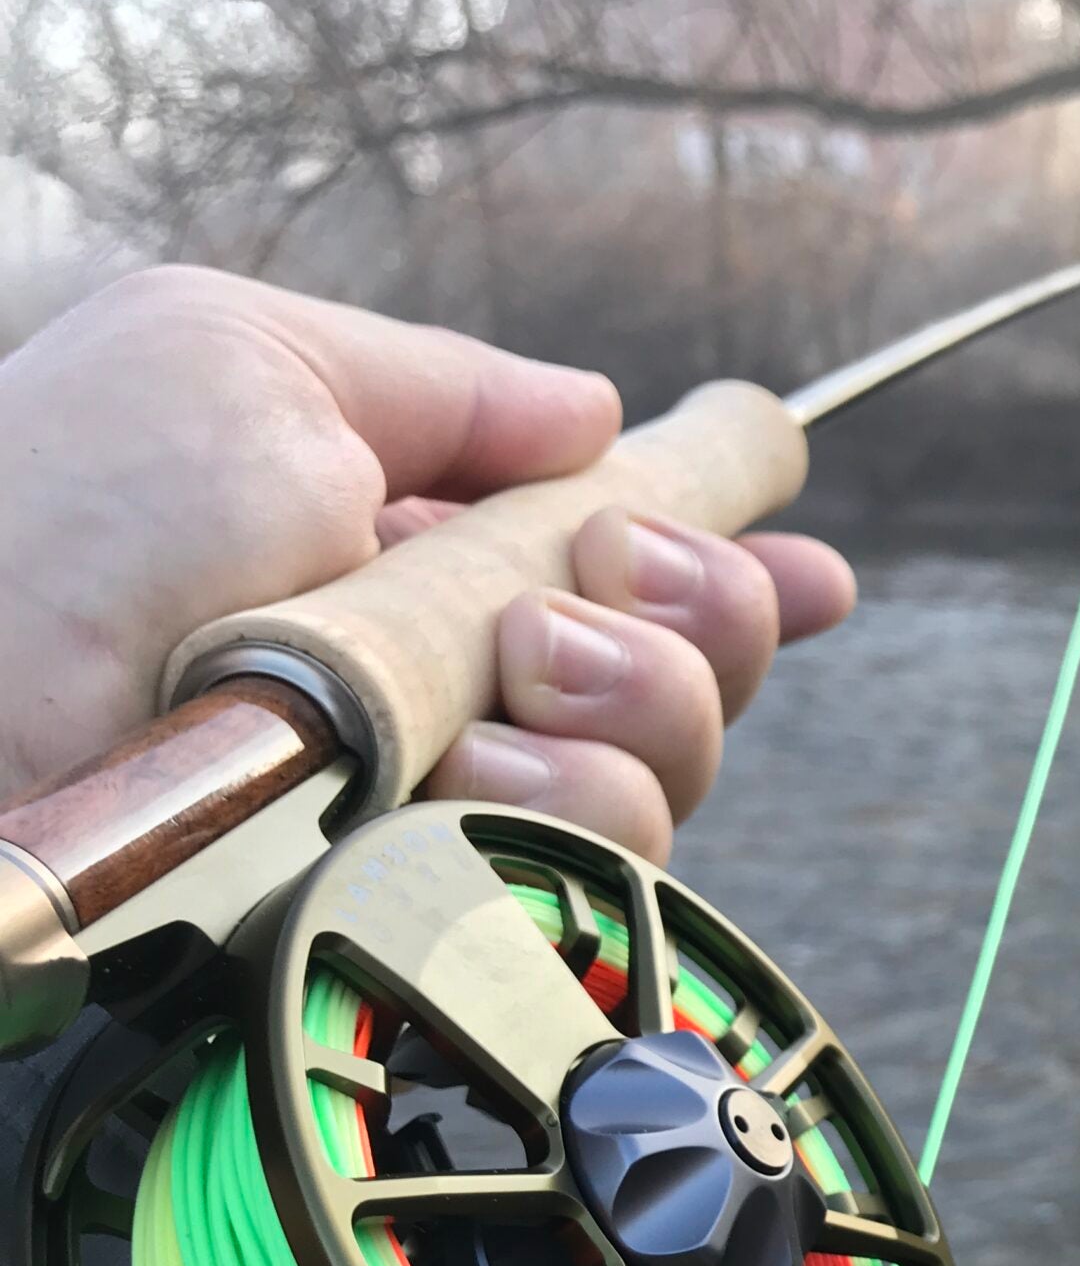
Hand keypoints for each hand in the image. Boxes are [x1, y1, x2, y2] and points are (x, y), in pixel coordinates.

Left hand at [0, 265, 852, 859]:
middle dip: (708, 601)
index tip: (817, 565)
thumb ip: (442, 381)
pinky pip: (607, 865)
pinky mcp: (449, 905)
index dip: (741, 571)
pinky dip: (566, 797)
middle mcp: (464, 687)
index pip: (630, 572)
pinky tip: (468, 767)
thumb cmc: (60, 512)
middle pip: (701, 668)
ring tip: (514, 666)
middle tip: (608, 566)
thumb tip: (593, 409)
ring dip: (637, 696)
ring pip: (677, 769)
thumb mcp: (245, 359)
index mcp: (421, 554)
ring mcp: (461, 806)